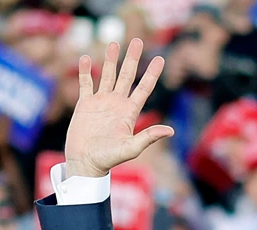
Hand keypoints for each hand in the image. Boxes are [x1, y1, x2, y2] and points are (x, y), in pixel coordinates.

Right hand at [65, 38, 173, 177]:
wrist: (86, 163)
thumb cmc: (109, 159)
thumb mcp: (131, 148)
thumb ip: (149, 137)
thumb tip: (171, 130)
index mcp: (129, 112)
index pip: (144, 88)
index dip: (152, 74)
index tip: (161, 59)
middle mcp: (117, 104)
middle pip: (126, 76)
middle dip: (132, 58)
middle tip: (138, 40)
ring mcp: (101, 102)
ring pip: (107, 75)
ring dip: (111, 59)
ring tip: (114, 42)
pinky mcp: (85, 105)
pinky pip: (86, 83)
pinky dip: (86, 71)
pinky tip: (87, 58)